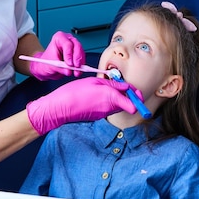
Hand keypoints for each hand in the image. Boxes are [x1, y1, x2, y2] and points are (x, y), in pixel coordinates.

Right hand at [26, 77, 141, 134]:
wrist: (61, 107)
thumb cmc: (75, 92)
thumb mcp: (95, 81)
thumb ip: (113, 84)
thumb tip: (126, 87)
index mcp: (111, 97)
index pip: (133, 105)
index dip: (137, 99)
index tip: (137, 93)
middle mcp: (109, 108)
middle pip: (127, 104)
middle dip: (127, 96)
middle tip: (121, 86)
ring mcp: (103, 114)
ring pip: (117, 106)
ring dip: (116, 98)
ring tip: (105, 88)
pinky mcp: (98, 116)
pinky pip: (108, 108)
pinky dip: (107, 102)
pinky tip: (97, 95)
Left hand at [29, 31, 84, 80]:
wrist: (48, 66)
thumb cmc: (47, 61)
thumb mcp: (51, 65)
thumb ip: (60, 67)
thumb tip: (69, 71)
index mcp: (59, 38)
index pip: (67, 44)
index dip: (69, 54)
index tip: (69, 63)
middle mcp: (68, 40)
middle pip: (76, 46)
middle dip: (77, 58)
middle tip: (76, 67)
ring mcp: (74, 46)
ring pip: (81, 52)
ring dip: (80, 63)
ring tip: (77, 72)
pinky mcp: (77, 53)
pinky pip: (82, 58)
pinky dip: (81, 65)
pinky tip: (79, 71)